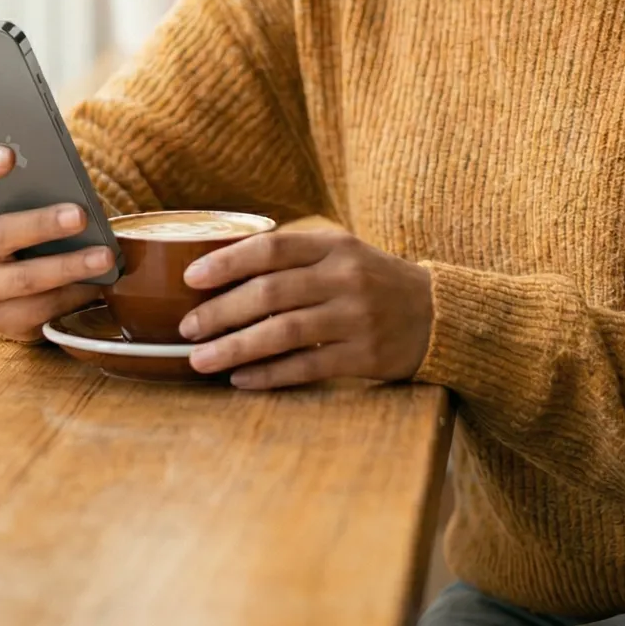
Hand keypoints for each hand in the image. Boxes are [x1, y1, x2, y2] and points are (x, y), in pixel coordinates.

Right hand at [0, 146, 113, 341]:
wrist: (9, 287)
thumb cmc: (24, 229)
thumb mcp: (22, 207)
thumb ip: (37, 190)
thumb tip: (74, 184)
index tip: (10, 154)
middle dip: (42, 225)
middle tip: (80, 215)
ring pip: (25, 279)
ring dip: (69, 266)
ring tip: (105, 256)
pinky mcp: (2, 319)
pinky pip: (41, 309)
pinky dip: (74, 295)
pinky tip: (100, 284)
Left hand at [178, 226, 433, 388]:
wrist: (438, 314)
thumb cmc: (372, 281)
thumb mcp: (342, 254)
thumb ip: (294, 257)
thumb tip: (220, 266)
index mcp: (335, 245)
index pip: (272, 248)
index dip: (227, 262)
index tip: (190, 277)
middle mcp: (345, 278)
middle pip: (271, 292)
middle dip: (221, 311)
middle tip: (187, 327)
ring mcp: (357, 318)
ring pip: (283, 332)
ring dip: (235, 347)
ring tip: (200, 359)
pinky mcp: (366, 356)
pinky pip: (307, 366)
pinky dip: (269, 375)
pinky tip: (240, 380)